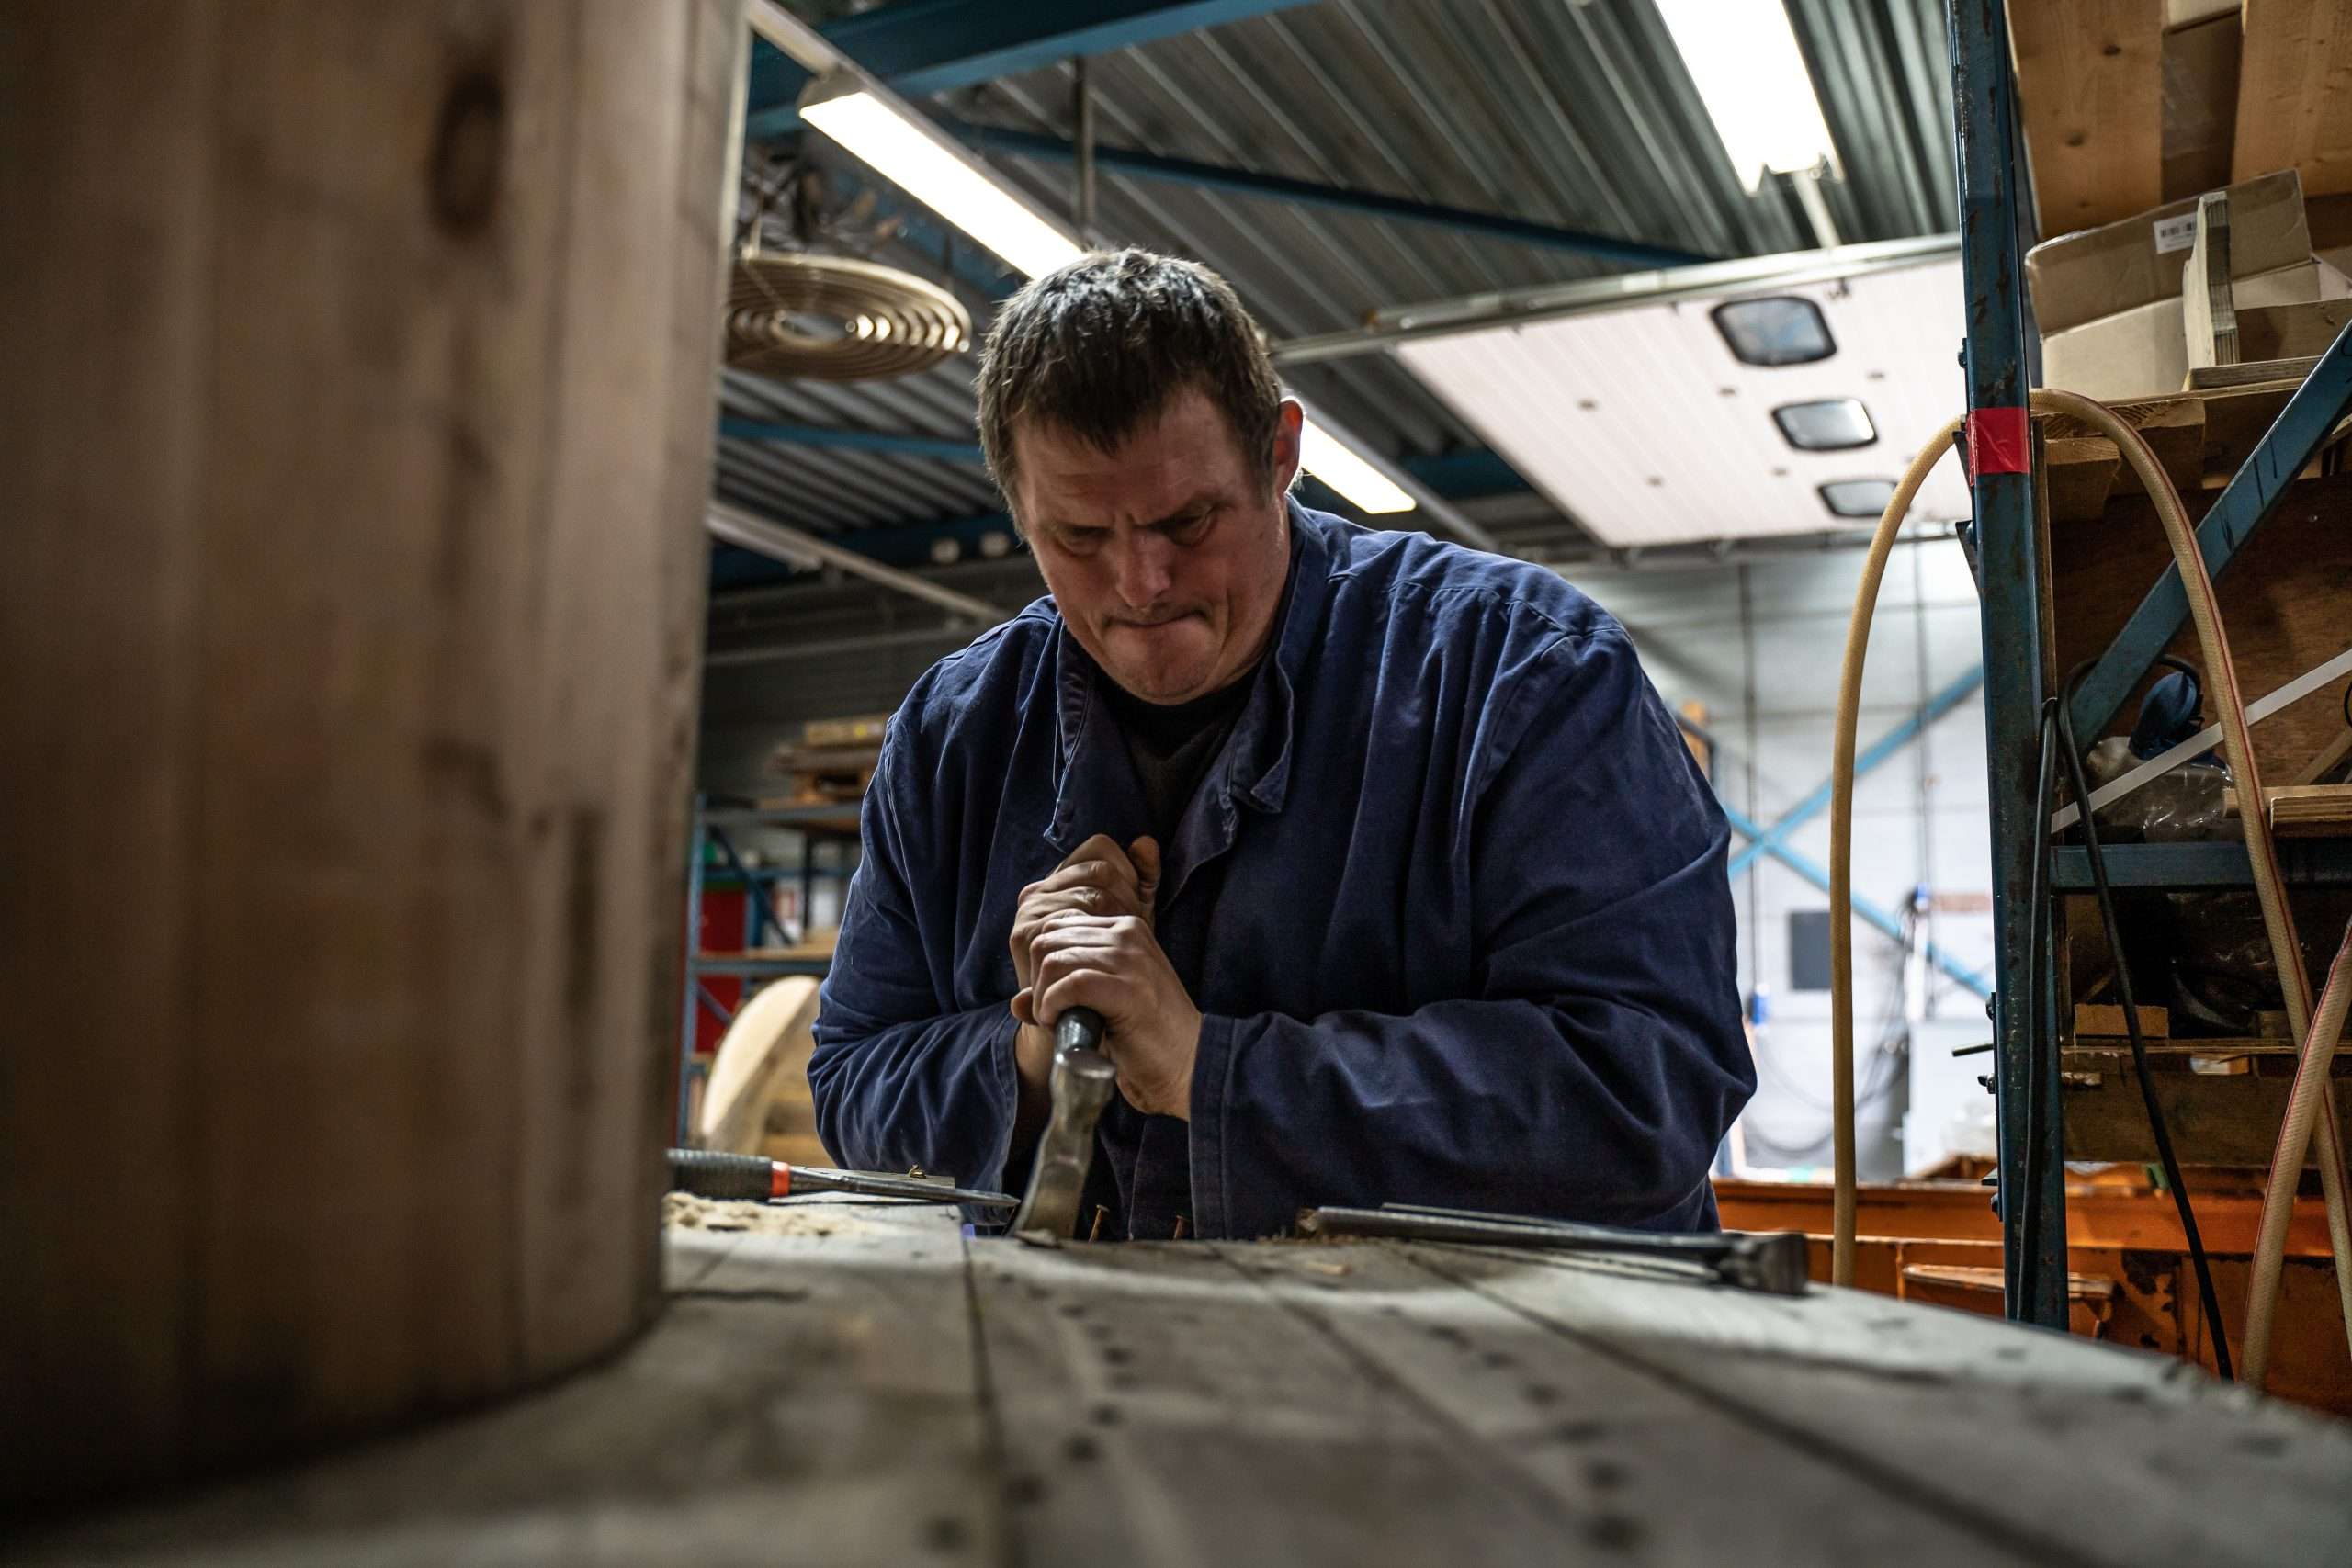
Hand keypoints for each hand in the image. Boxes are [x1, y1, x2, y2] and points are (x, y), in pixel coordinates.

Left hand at [1016, 913, 1202, 1119]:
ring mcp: (1130, 959)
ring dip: (1042, 997)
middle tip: (1051, 1013)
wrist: (1188, 1066)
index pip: (1056, 926)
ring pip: (1053, 960)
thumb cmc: (1145, 1039)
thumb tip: (1015, 1002)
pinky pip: (1068, 985)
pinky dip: (1051, 1007)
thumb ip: (1062, 992)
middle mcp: (1128, 935)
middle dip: (1037, 980)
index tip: (1053, 999)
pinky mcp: (1128, 989)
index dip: (1042, 966)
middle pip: (1048, 940)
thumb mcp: (1101, 1003)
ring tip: (1058, 1021)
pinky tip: (1060, 1024)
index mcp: (1125, 928)